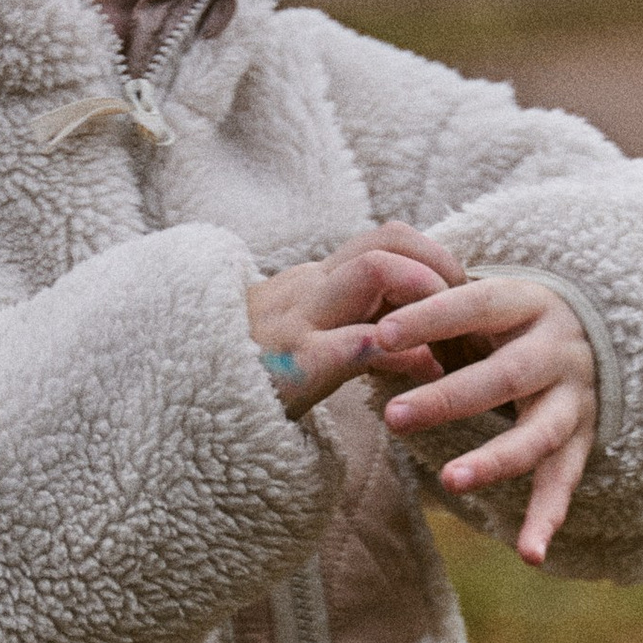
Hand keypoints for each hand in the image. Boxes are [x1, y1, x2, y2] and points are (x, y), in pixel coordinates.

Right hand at [245, 224, 460, 417]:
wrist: (173, 403)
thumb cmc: (244, 383)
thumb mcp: (299, 346)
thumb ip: (352, 334)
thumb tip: (420, 347)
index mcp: (311, 284)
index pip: (384, 240)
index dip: (433, 262)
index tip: (459, 304)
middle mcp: (306, 289)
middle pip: (389, 238)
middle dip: (441, 266)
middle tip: (469, 314)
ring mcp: (295, 322)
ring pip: (375, 270)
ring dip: (426, 296)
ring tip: (450, 340)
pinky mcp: (288, 367)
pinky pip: (348, 342)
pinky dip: (392, 350)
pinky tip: (422, 371)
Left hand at [367, 276, 597, 565]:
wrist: (589, 331)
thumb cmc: (507, 319)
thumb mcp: (480, 303)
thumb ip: (434, 313)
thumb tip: (364, 321)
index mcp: (527, 303)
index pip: (477, 304)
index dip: (431, 318)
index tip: (381, 334)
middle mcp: (558, 350)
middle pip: (506, 376)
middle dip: (448, 398)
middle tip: (392, 416)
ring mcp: (574, 398)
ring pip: (538, 434)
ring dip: (494, 460)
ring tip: (450, 481)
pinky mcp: (581, 439)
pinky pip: (564, 482)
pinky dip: (546, 518)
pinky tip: (529, 555)